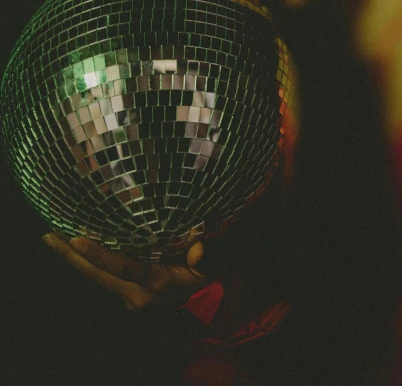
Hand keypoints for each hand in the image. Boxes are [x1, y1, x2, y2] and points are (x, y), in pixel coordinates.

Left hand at [42, 231, 208, 310]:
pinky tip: (75, 249)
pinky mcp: (126, 296)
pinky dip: (88, 263)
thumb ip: (206, 257)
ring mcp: (129, 298)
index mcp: (156, 283)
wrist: (204, 308)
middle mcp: (136, 293)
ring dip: (74, 260)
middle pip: (96, 275)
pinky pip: (103, 278)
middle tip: (47, 235)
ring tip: (53, 237)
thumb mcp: (212, 268)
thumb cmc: (207, 280)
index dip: (99, 254)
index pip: (122, 267)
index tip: (76, 240)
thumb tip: (198, 249)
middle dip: (69, 256)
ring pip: (96, 278)